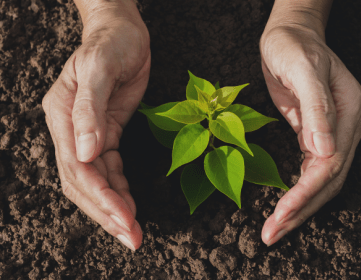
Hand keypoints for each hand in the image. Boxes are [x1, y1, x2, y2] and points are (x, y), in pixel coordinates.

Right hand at [42, 1, 149, 250]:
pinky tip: (130, 204)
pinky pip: (110, 169)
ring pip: (96, 181)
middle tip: (132, 237)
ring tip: (133, 230)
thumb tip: (86, 152)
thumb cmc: (111, 43)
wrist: (122, 31)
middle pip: (83, 182)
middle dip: (106, 212)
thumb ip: (90, 110)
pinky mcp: (106, 132)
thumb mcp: (100, 69)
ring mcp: (88, 133)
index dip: (100, 196)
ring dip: (114, 207)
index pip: (78, 168)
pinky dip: (120, 189)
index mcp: (62, 115)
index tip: (123, 219)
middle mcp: (71, 129)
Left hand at [260, 24, 360, 245]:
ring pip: (322, 180)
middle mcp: (347, 126)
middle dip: (301, 210)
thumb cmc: (293, 46)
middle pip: (328, 180)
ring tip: (276, 229)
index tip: (281, 215)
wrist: (290, 35)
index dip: (305, 193)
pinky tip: (287, 206)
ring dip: (300, 207)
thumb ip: (316, 108)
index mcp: (348, 111)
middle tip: (272, 234)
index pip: (330, 164)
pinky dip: (300, 190)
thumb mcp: (301, 68)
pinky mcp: (318, 133)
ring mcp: (335, 131)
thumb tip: (325, 151)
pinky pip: (313, 169)